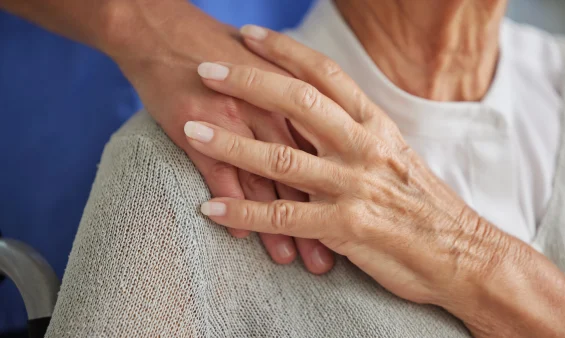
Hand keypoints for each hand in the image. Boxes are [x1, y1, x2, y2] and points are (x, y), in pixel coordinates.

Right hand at [100, 2, 332, 273]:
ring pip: (263, 182)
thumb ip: (297, 105)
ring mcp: (232, 120)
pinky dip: (232, 205)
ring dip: (277, 226)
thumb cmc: (220, 52)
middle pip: (300, 174)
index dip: (339, 193)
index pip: (322, 154)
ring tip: (291, 260)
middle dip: (316, 220)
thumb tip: (322, 140)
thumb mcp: (269, 70)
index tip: (354, 228)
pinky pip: (218, 172)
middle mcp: (268, 111)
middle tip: (329, 260)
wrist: (164, 30)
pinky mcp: (195, 127)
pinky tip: (241, 235)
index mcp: (291, 97)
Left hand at [184, 26, 510, 306]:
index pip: (326, 76)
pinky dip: (245, 212)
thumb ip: (358, 136)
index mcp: (376, 126)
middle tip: (207, 67)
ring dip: (233, 144)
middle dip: (249, 82)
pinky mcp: (346, 227)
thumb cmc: (426, 206)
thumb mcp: (396, 158)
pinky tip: (213, 207)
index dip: (287, 52)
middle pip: (299, 103)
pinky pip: (285, 218)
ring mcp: (354, 186)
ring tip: (193, 130)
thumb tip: (323, 116)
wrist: (464, 254)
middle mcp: (364, 148)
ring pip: (283, 158)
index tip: (252, 35)